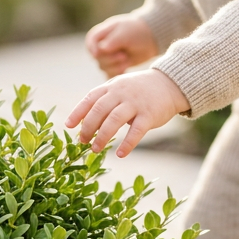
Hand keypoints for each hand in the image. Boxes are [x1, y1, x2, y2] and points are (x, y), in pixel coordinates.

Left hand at [67, 70, 189, 157]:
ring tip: (95, 149)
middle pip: (99, 110)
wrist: (169, 83)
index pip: (90, 99)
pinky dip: (128, 143)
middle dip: (88, 127)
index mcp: (111, 87)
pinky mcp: (149, 114)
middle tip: (83, 141)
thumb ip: (104, 100)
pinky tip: (121, 154)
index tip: (69, 126)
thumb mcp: (119, 88)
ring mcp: (135, 103)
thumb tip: (85, 122)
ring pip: (114, 120)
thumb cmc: (139, 90)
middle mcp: (121, 93)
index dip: (78, 112)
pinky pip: (136, 131)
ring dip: (102, 136)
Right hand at [85, 14, 159, 77]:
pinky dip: (117, 73)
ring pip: (103, 68)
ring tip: (126, 59)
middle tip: (123, 55)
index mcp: (100, 34)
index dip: (94, 50)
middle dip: (110, 59)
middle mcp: (101, 46)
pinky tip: (125, 68)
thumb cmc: (136, 31)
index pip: (90, 44)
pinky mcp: (114, 67)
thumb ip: (112, 41)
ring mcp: (107, 58)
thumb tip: (100, 49)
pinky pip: (110, 75)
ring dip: (116, 66)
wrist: (150, 38)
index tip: (99, 54)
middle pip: (98, 58)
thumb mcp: (125, 33)